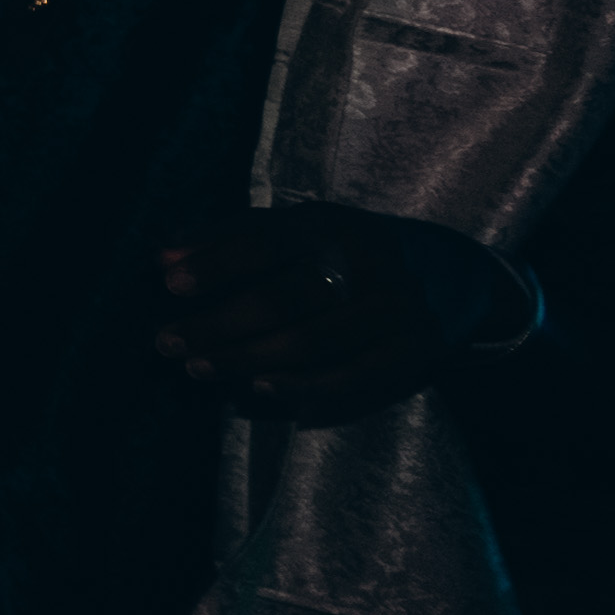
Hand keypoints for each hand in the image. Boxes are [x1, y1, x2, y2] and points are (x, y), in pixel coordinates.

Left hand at [156, 204, 530, 424]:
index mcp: (331, 226)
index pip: (265, 241)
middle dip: (218, 325)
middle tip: (167, 342)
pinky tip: (256, 388)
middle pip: (281, 300)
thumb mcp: (300, 227)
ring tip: (196, 367)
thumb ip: (227, 237)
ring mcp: (390, 311)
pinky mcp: (410, 351)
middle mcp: (364, 265)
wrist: (455, 273)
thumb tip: (158, 258)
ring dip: (245, 359)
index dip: (216, 262)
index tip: (168, 284)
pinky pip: (349, 375)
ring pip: (308, 342)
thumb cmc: (349, 247)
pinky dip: (301, 386)